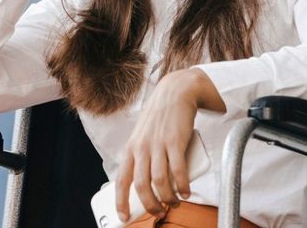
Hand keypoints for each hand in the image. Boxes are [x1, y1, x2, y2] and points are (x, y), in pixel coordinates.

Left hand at [114, 68, 224, 221]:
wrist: (176, 92)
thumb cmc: (161, 117)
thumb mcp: (144, 135)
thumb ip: (143, 154)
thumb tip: (147, 180)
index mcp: (131, 148)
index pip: (121, 180)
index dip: (121, 202)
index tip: (124, 218)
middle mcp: (142, 147)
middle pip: (141, 185)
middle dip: (150, 204)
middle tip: (159, 212)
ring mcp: (158, 144)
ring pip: (159, 181)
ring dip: (168, 198)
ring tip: (175, 202)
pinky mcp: (175, 141)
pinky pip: (178, 170)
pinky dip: (182, 185)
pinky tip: (185, 192)